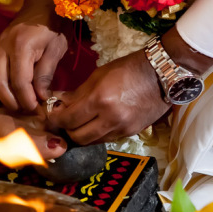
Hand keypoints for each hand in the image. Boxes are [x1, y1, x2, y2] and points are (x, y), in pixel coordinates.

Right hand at [0, 0, 66, 111]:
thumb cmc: (54, 25)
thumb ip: (46, 74)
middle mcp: (4, 48)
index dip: (26, 100)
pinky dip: (2, 85)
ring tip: (19, 105)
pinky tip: (14, 93)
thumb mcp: (56, 49)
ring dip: (4, 96)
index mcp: (21, 47)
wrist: (42, 2)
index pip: (19, 82)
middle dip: (10, 102)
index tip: (36, 110)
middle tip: (24, 111)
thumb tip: (40, 97)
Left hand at [47, 50, 170, 143]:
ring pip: (91, 142)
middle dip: (67, 130)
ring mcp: (121, 129)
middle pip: (77, 137)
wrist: (161, 75)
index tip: (51, 115)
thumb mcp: (98, 75)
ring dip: (81, 135)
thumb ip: (77, 93)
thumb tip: (59, 103)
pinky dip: (97, 134)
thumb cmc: (127, 69)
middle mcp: (110, 118)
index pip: (68, 120)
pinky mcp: (130, 134)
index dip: (55, 120)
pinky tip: (95, 124)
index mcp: (100, 100)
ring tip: (78, 124)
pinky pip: (106, 139)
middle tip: (64, 121)